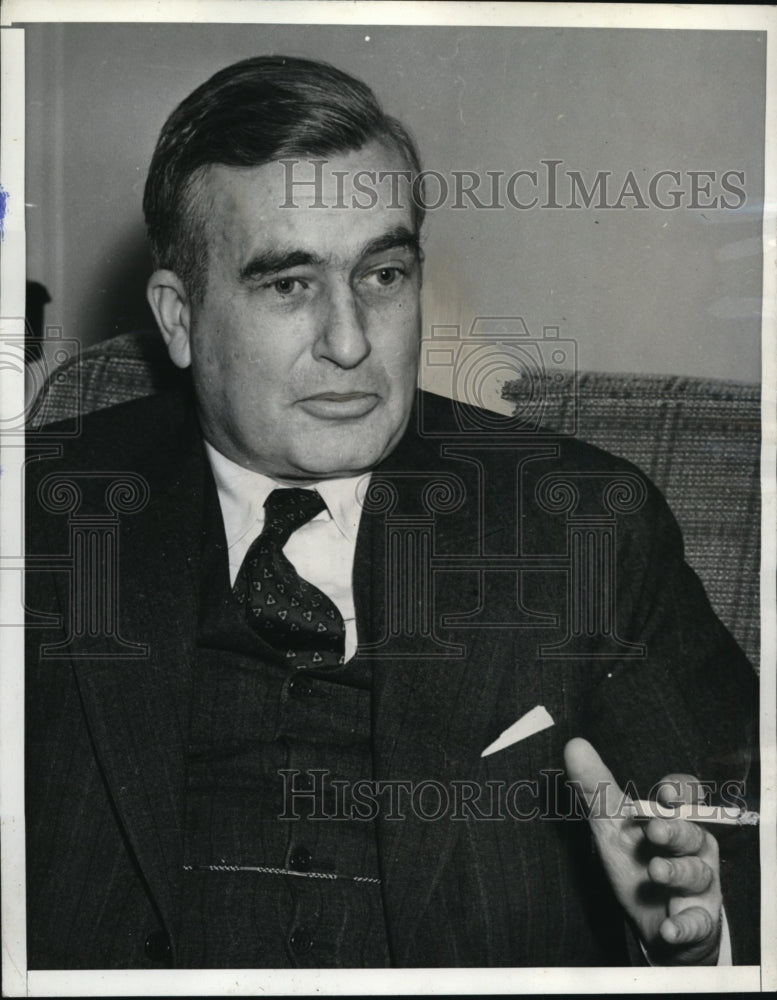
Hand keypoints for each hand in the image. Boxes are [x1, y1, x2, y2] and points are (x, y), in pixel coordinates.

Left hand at [564, 737, 721, 964]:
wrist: (652, 917)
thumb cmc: (635, 860)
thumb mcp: (611, 825)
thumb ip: (596, 788)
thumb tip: (574, 745)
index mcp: (675, 819)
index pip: (688, 797)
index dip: (680, 792)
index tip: (664, 792)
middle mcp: (692, 848)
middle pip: (691, 833)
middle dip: (675, 830)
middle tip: (654, 829)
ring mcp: (699, 885)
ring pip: (696, 874)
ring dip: (676, 872)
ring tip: (655, 872)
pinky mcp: (698, 921)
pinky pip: (697, 923)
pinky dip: (684, 926)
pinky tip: (670, 929)